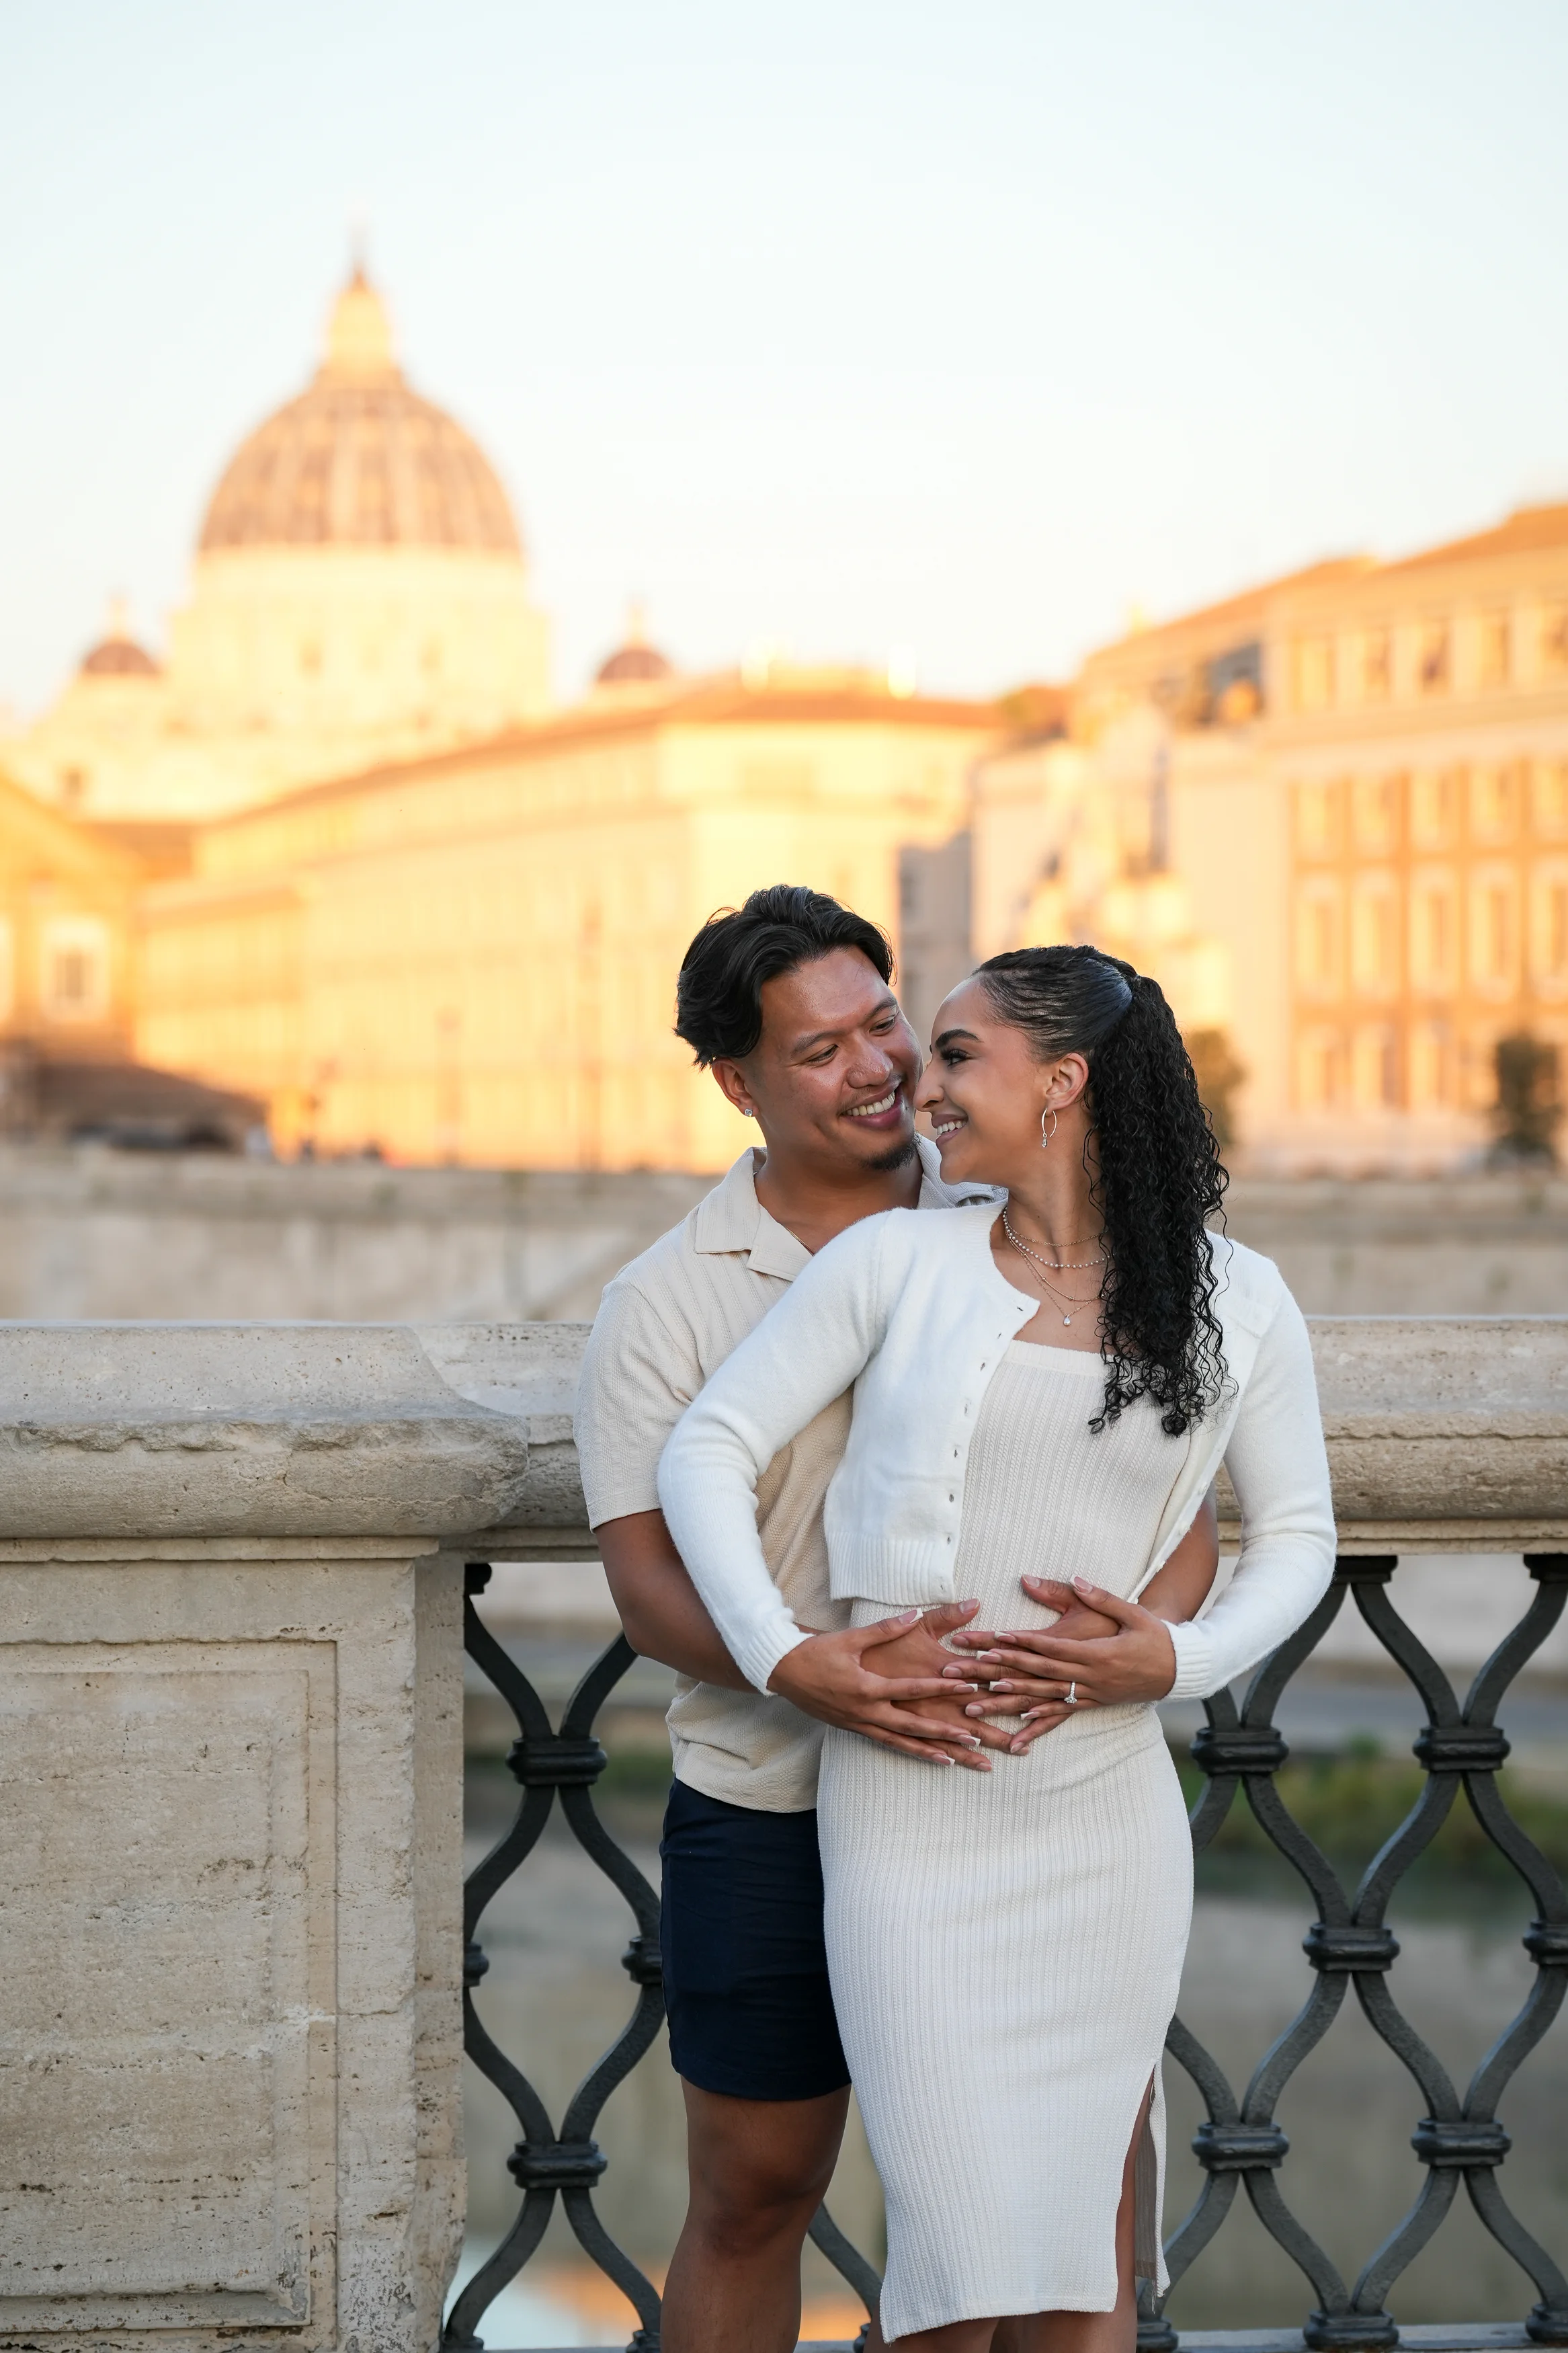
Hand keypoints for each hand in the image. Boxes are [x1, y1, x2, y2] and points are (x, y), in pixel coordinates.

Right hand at [768, 1601, 1000, 1768]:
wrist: (783, 1671)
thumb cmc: (817, 1652)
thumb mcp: (851, 1638)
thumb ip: (886, 1628)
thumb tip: (914, 1613)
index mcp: (868, 1687)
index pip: (914, 1689)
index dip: (944, 1687)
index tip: (971, 1686)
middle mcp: (867, 1711)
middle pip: (914, 1725)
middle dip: (946, 1731)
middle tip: (976, 1735)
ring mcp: (860, 1724)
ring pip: (902, 1741)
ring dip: (932, 1749)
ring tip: (960, 1757)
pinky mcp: (855, 1729)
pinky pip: (889, 1744)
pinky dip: (911, 1751)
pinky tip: (933, 1758)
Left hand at [942, 1575, 1177, 1752]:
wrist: (1180, 1669)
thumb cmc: (1154, 1636)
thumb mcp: (1130, 1611)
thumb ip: (1099, 1596)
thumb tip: (1074, 1577)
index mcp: (1095, 1652)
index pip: (1048, 1646)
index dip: (1018, 1643)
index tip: (990, 1639)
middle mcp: (1088, 1677)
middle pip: (1035, 1674)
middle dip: (996, 1672)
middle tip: (964, 1671)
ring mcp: (1090, 1694)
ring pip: (1042, 1699)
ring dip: (1008, 1702)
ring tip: (975, 1704)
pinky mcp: (1094, 1704)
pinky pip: (1062, 1715)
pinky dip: (1040, 1724)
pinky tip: (1018, 1732)